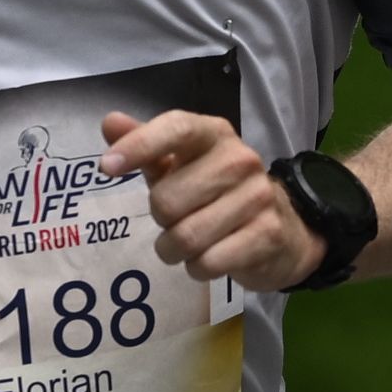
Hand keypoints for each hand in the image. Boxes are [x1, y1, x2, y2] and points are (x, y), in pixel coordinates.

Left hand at [105, 103, 315, 289]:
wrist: (284, 230)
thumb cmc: (218, 193)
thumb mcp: (180, 167)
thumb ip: (145, 146)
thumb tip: (110, 123)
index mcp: (214, 135)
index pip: (176, 128)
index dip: (139, 145)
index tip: (107, 167)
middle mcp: (240, 159)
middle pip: (167, 200)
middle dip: (162, 220)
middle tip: (177, 219)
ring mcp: (258, 196)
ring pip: (186, 237)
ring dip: (174, 250)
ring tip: (188, 244)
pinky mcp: (268, 234)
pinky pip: (209, 262)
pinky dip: (198, 268)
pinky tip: (209, 258)